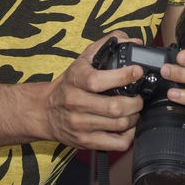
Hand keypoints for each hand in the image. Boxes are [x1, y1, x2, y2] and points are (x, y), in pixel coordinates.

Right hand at [45, 32, 144, 150]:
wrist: (45, 111)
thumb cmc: (69, 84)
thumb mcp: (83, 60)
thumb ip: (106, 45)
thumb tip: (133, 41)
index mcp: (75, 80)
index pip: (97, 80)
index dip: (122, 76)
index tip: (137, 71)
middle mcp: (75, 103)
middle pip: (114, 107)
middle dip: (135, 102)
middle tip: (139, 97)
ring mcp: (80, 124)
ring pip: (119, 124)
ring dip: (134, 116)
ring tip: (134, 110)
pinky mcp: (86, 141)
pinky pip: (116, 143)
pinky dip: (129, 135)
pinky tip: (128, 126)